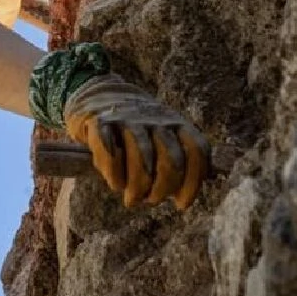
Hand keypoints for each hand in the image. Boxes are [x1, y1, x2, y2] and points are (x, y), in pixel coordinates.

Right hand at [62, 74, 209, 209]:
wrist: (98, 92)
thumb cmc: (137, 127)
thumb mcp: (165, 133)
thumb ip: (182, 156)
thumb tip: (198, 187)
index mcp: (176, 123)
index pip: (196, 151)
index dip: (193, 182)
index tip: (181, 204)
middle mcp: (155, 119)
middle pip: (171, 159)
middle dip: (163, 188)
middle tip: (151, 199)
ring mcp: (128, 119)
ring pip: (142, 156)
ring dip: (138, 186)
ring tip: (132, 199)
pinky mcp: (100, 122)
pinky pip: (110, 151)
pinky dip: (114, 173)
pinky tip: (115, 183)